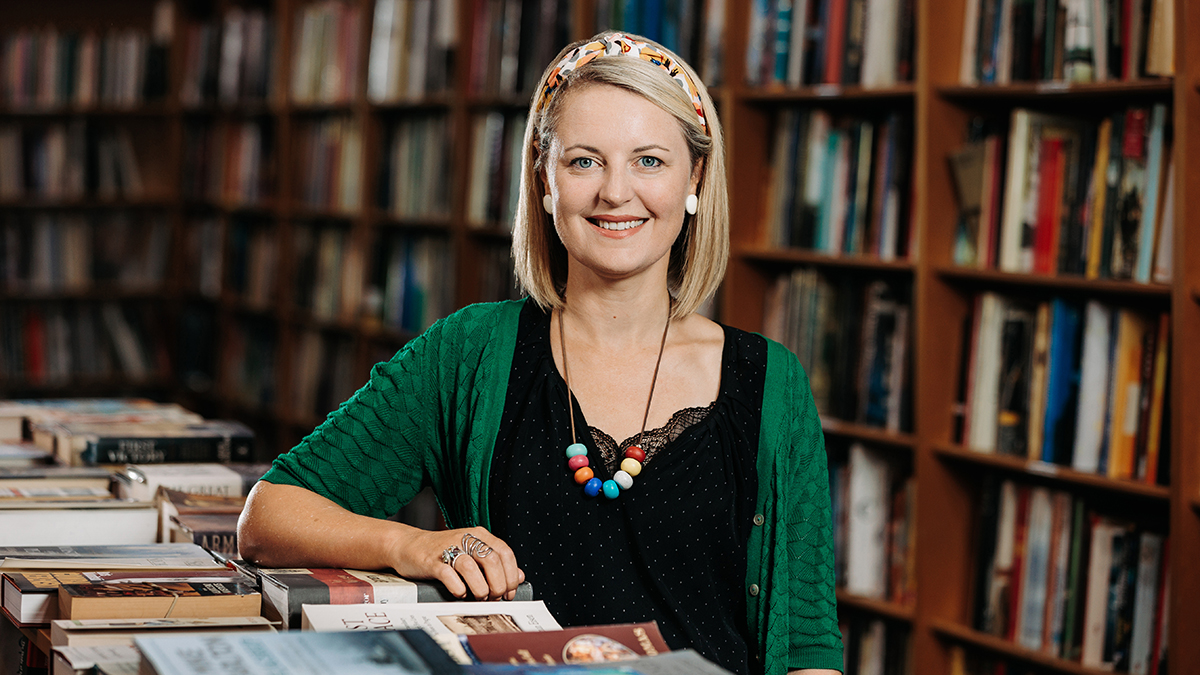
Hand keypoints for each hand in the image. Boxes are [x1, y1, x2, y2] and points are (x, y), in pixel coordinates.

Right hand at [391, 527, 524, 600]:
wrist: (409, 546)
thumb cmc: (443, 552)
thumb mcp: (472, 553)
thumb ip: (496, 563)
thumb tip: (520, 576)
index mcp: (479, 535)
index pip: (505, 553)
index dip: (511, 576)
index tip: (509, 593)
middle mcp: (465, 538)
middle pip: (492, 561)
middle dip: (497, 585)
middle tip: (494, 597)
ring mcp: (448, 548)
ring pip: (472, 568)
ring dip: (480, 588)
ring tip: (479, 597)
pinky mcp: (432, 561)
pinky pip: (450, 576)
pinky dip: (458, 588)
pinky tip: (460, 593)